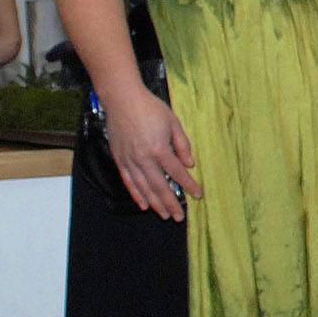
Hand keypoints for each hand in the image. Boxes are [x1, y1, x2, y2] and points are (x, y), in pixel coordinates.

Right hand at [100, 86, 200, 221]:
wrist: (122, 99)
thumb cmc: (150, 108)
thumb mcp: (173, 122)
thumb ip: (182, 144)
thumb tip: (189, 164)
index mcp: (159, 148)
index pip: (177, 173)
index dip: (189, 185)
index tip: (198, 195)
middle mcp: (143, 158)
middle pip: (160, 186)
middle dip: (171, 203)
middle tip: (179, 217)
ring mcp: (130, 160)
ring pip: (144, 187)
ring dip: (155, 203)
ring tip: (164, 215)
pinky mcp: (120, 159)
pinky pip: (129, 181)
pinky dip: (136, 194)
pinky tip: (143, 204)